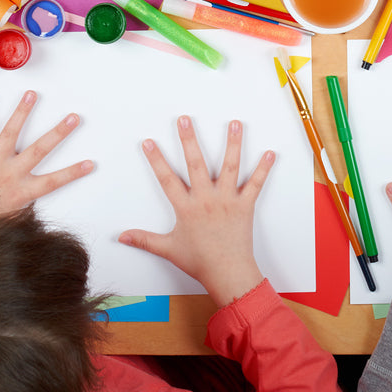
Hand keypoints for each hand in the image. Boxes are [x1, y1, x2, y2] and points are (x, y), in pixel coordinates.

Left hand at [0, 91, 92, 223]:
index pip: (53, 182)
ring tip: (32, 94)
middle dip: (59, 133)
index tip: (90, 163)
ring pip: (11, 133)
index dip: (73, 173)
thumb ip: (23, 204)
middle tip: (73, 118)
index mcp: (21, 192)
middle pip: (39, 150)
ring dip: (23, 112)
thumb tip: (33, 197)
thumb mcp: (8, 218)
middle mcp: (10, 174)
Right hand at [119, 117, 274, 307]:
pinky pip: (255, 184)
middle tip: (185, 119)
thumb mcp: (168, 249)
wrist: (227, 273)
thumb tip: (121, 236)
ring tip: (234, 123)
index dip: (156, 160)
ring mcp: (227, 200)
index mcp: (186, 208)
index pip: (167, 179)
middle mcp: (206, 199)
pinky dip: (264, 169)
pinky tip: (270, 153)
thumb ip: (144, 240)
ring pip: (230, 166)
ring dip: (232, 144)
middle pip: (195, 164)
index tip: (148, 142)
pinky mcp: (245, 205)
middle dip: (189, 140)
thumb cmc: (199, 262)